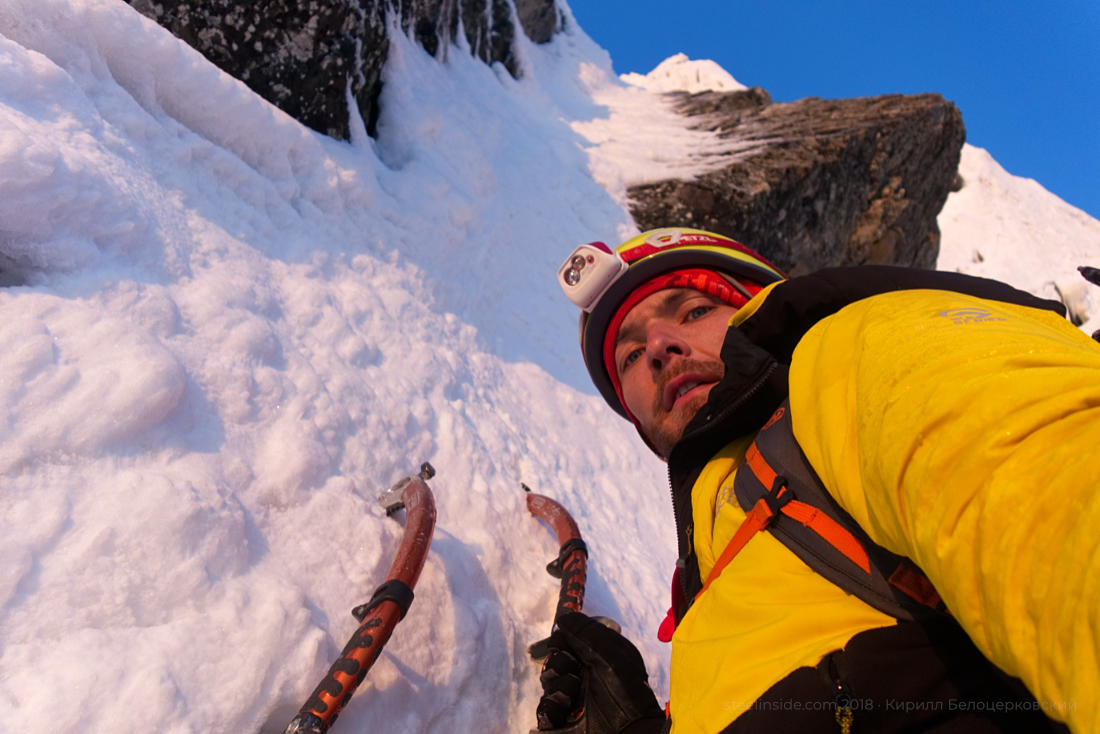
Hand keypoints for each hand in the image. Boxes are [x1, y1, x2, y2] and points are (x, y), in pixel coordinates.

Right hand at [535, 612, 665, 732]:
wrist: (629, 731)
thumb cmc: (625, 691)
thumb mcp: (612, 653)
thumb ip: (587, 631)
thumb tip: (563, 619)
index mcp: (594, 660)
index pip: (565, 643)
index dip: (561, 642)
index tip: (565, 644)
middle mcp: (582, 678)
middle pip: (553, 662)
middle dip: (559, 663)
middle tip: (574, 671)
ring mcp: (571, 702)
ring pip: (547, 685)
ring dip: (559, 686)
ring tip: (573, 694)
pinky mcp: (560, 722)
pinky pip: (543, 710)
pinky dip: (551, 707)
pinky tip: (565, 708)